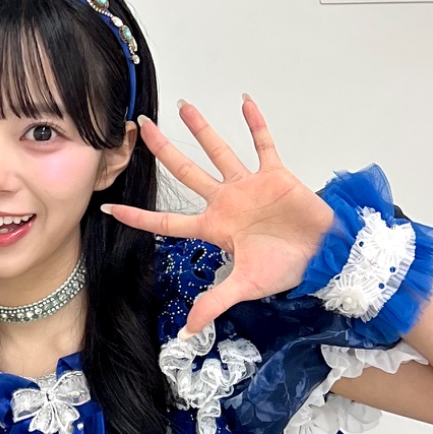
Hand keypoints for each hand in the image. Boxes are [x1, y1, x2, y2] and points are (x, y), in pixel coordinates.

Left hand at [103, 97, 334, 335]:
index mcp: (214, 227)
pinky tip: (245, 102)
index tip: (108, 206)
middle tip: (142, 127)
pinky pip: (263, 144)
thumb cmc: (286, 268)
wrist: (324, 256)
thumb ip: (215, 302)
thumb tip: (188, 331)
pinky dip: (255, 124)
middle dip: (164, 150)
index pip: (167, 222)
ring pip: (219, 151)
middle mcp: (225, 202)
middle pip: (186, 172)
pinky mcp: (275, 175)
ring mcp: (248, 185)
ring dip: (203, 129)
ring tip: (183, 106)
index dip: (138, 217)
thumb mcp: (245, 287)